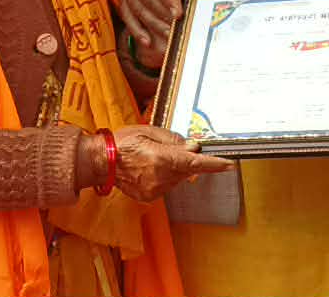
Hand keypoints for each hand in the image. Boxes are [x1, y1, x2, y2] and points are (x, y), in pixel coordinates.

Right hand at [100, 125, 233, 202]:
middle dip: (183, 160)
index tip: (229, 164)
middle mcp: (161, 177)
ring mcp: (155, 190)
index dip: (214, 164)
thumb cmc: (122, 143)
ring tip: (150, 158)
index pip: (195, 162)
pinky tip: (147, 169)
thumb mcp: (148, 131)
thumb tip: (193, 146)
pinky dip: (163, 177)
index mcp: (161, 158)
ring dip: (172, 169)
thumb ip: (173, 140)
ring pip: (177, 178)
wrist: (100, 162)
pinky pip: (166, 185)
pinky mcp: (150, 197)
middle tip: (165, 149)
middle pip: (186, 170)